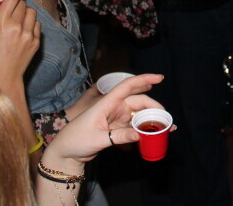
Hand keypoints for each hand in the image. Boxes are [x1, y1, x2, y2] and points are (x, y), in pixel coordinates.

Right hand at [0, 0, 40, 88]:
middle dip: (17, 2)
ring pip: (31, 12)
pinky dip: (31, 23)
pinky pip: (37, 24)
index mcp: (0, 23)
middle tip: (11, 6)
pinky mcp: (36, 41)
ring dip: (25, 11)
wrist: (3, 77)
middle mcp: (16, 26)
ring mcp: (28, 34)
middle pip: (22, 3)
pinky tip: (23, 29)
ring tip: (18, 18)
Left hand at [42, 74, 165, 173]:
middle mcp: (114, 107)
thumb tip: (140, 134)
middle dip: (154, 108)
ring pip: (139, 115)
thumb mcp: (97, 138)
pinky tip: (155, 135)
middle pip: (139, 102)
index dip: (144, 79)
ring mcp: (116, 118)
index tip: (160, 78)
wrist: (66, 153)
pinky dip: (145, 130)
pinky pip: (135, 126)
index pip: (128, 86)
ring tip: (166, 128)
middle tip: (166, 120)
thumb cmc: (76, 140)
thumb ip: (119, 136)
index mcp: (107, 102)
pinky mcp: (117, 128)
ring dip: (151, 120)